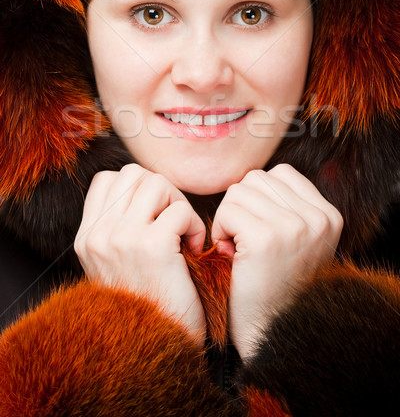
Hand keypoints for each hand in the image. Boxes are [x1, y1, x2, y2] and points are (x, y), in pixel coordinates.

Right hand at [74, 164, 205, 345]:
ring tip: (183, 233)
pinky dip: (195, 225)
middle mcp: (97, 235)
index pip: (107, 180)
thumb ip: (121, 227)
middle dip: (162, 191)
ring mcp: (120, 238)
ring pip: (156, 183)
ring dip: (178, 204)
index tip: (154, 214)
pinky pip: (180, 210)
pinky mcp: (150, 247)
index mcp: (87, 237)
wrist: (156, 350)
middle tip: (174, 221)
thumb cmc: (149, 304)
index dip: (138, 188)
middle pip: (134, 174)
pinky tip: (193, 249)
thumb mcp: (118, 264)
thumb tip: (147, 190)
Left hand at [211, 164, 342, 359]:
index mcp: (328, 215)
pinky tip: (229, 253)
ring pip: (238, 191)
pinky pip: (227, 211)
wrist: (273, 334)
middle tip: (242, 239)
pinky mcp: (266, 239)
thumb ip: (285, 207)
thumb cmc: (275, 286)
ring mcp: (294, 227)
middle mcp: (317, 218)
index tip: (257, 226)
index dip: (258, 196)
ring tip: (236, 246)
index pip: (281, 173)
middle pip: (256, 178)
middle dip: (241, 205)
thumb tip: (248, 180)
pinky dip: (220, 230)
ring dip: (228, 217)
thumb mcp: (296, 241)